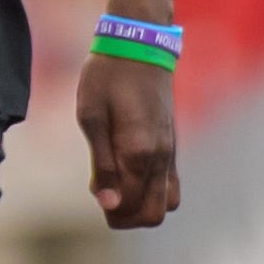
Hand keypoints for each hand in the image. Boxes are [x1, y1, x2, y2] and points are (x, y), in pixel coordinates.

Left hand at [75, 3, 180, 229]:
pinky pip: (171, 184)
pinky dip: (151, 189)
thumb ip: (102, 165)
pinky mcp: (172, 145)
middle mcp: (162, 158)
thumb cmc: (106, 79)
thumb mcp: (91, 118)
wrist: (138, 47)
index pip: (132, 208)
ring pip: (168, 203)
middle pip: (155, 214)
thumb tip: (107, 205)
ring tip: (113, 182)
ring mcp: (171, 153)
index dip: (110, 212)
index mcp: (140, 153)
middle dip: (127, 216)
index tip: (93, 191)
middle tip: (101, 192)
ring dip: (141, 204)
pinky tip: (127, 172)